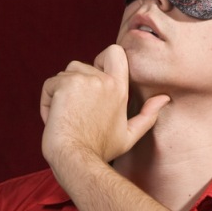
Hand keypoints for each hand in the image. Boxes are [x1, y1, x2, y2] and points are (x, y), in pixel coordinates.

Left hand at [40, 44, 169, 172]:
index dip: (102, 57)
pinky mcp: (64, 85)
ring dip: (60, 93)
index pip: (115, 52)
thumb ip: (148, 115)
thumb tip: (164, 98)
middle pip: (81, 66)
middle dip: (74, 86)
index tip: (95, 73)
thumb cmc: (100, 150)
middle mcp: (103, 80)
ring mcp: (83, 80)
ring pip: (64, 75)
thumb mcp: (129, 135)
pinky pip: (50, 84)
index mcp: (119, 88)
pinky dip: (47, 100)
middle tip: (75, 113)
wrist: (77, 159)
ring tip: (65, 117)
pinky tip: (53, 118)